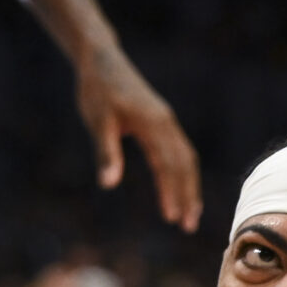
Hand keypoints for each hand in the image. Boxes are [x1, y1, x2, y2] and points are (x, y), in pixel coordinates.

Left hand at [75, 44, 201, 232]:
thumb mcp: (98, 122)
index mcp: (153, 124)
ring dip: (189, 187)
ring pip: (185, 158)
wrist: (101, 60)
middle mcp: (165, 123)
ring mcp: (165, 122)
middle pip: (184, 164)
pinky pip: (178, 150)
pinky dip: (182, 172)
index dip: (173, 192)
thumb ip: (106, 152)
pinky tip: (178, 188)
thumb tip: (108, 184)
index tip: (173, 218)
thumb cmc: (97, 90)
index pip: (169, 165)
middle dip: (188, 196)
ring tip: (189, 214)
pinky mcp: (160, 122)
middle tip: (188, 226)